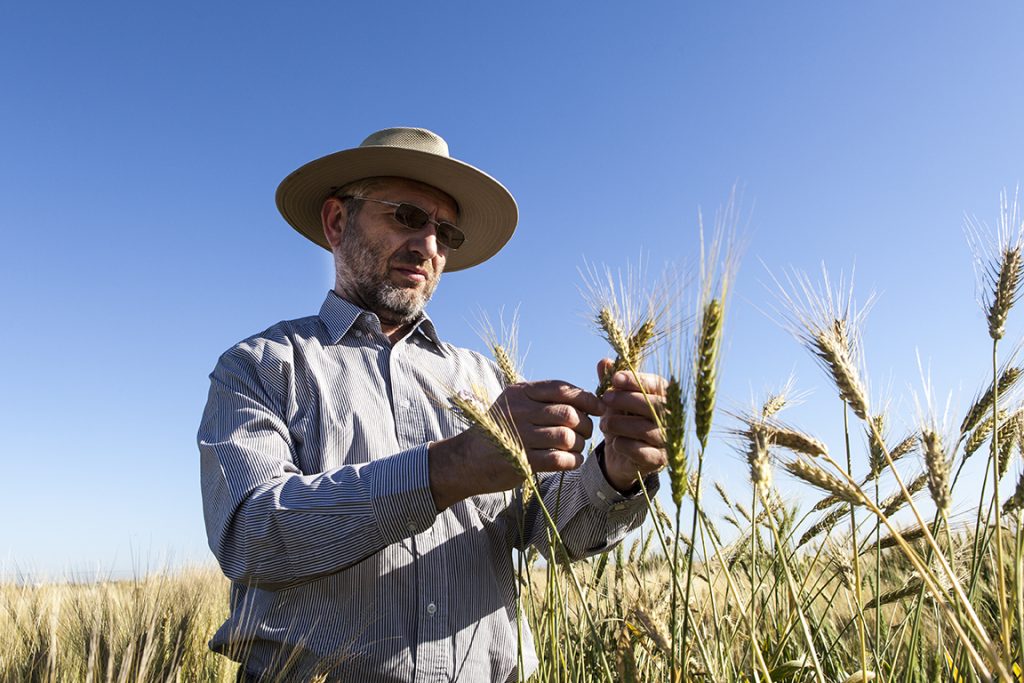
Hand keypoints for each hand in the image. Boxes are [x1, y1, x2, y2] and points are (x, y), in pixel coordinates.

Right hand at [429, 380, 604, 509]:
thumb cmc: (500, 429)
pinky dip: (572, 461)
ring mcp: (519, 436)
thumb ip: (544, 398)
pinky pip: (559, 459)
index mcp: (520, 392)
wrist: (467, 459)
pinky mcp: (522, 460)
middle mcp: (519, 410)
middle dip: (586, 424)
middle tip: (587, 432)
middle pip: (568, 413)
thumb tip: (587, 398)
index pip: (561, 389)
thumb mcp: (515, 403)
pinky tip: (571, 461)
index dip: (586, 398)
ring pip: (567, 437)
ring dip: (580, 444)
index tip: (598, 408)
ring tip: (577, 447)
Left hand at [596, 358, 667, 491]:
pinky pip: (643, 452)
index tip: (615, 378)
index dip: (636, 380)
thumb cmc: (621, 420)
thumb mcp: (613, 400)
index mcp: (664, 397)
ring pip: (646, 429)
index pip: (656, 384)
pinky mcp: (659, 460)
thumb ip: (609, 382)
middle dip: (627, 400)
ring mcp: (668, 440)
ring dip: (621, 424)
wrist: (619, 455)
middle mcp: (671, 418)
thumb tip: (603, 362)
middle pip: (654, 405)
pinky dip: (626, 445)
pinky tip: (615, 442)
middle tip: (605, 398)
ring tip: (604, 423)